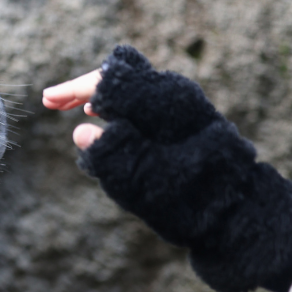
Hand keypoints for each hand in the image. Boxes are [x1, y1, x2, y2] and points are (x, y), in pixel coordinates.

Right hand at [45, 45, 291, 291]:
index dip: (75, 89)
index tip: (49, 100)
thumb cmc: (195, 201)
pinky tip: (105, 119)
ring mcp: (182, 108)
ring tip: (75, 109)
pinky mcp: (185, 122)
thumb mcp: (147, 183)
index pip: (110, 82)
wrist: (243, 213)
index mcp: (162, 106)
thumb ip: (111, 156)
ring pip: (131, 89)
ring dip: (99, 96)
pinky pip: (144, 103)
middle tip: (53, 103)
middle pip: (119, 78)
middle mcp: (173, 98)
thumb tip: (81, 132)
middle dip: (83, 88)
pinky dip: (119, 108)